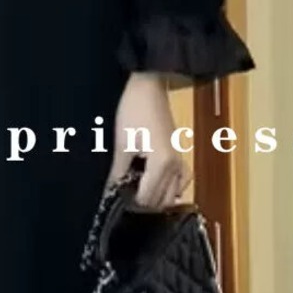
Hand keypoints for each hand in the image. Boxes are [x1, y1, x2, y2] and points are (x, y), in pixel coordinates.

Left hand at [108, 73, 192, 209]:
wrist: (148, 87)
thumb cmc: (133, 112)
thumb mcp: (122, 145)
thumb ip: (118, 173)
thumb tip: (110, 194)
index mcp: (162, 165)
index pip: (148, 198)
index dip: (131, 204)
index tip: (116, 205)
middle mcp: (176, 166)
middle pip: (162, 200)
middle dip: (144, 203)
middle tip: (124, 199)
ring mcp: (180, 159)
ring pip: (173, 193)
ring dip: (157, 197)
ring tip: (137, 193)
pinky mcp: (179, 153)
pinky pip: (182, 179)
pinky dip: (172, 188)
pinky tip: (158, 185)